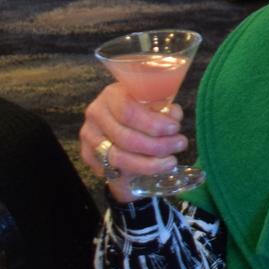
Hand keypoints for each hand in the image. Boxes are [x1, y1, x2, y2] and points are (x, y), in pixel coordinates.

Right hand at [79, 83, 186, 202]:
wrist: (125, 128)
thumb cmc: (144, 111)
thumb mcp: (156, 104)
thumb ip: (165, 108)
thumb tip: (173, 115)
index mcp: (112, 96)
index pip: (128, 111)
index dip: (153, 123)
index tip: (175, 128)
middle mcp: (96, 115)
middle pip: (125, 137)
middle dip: (157, 145)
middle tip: (180, 145)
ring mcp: (90, 137)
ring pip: (119, 158)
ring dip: (150, 163)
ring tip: (171, 161)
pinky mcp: (89, 156)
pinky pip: (114, 170)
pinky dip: (138, 171)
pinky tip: (156, 169)